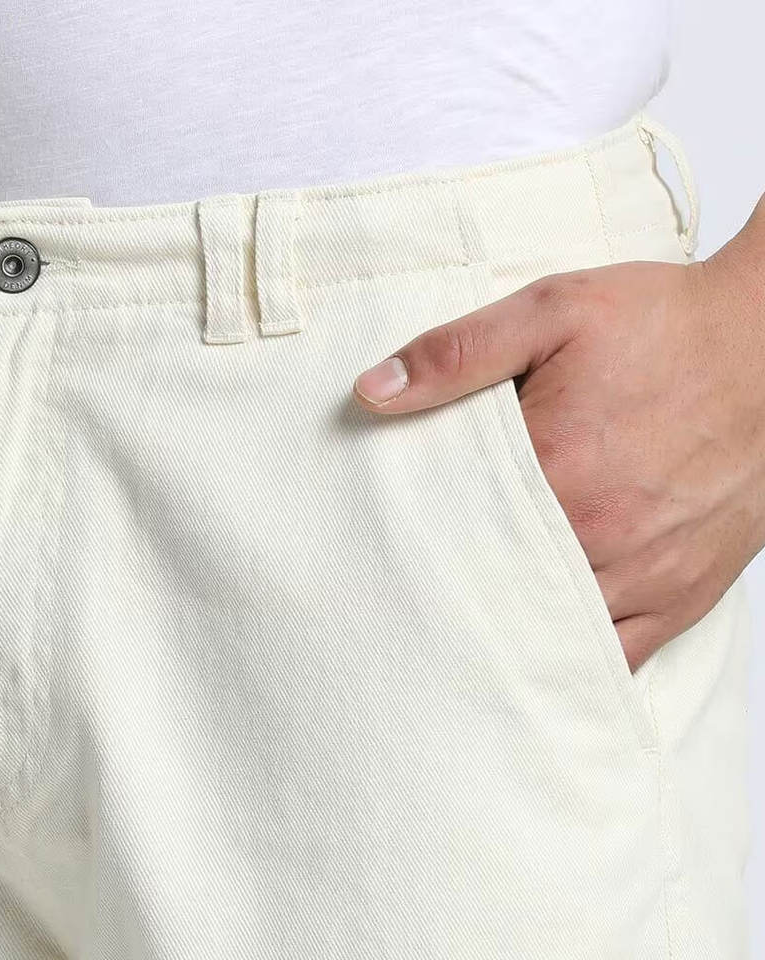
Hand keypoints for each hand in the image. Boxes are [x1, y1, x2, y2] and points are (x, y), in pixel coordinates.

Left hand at [352, 196, 764, 670]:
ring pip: (549, 637)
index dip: (407, 548)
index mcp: (553, 470)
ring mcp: (645, 575)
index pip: (448, 536)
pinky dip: (568, 659)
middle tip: (405, 601)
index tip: (378, 553)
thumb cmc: (663, 328)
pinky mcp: (682, 595)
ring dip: (502, 637)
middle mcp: (598, 536)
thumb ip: (457, 354)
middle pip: (492, 596)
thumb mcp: (551, 312)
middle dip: (447, 600)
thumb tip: (373, 391)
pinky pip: (614, 658)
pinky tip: (535, 650)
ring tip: (459, 630)